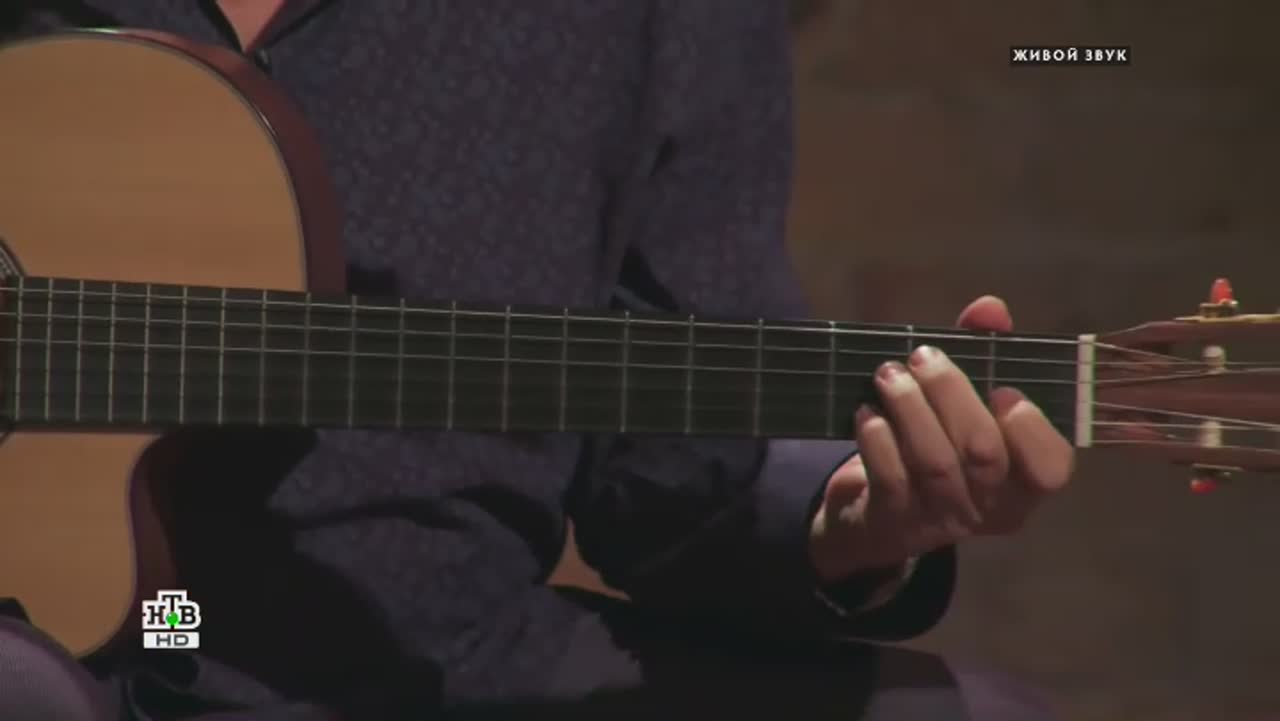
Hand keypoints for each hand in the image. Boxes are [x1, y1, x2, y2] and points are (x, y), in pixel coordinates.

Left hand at [809, 296, 1074, 581]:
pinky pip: (890, 478)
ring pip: (934, 463)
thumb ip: (984, 352)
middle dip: (951, 394)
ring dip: (910, 407)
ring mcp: (940, 520)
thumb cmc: (937, 445)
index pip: (1051, 469)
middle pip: (982, 453)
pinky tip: (867, 411)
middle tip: (923, 357)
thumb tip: (990, 308)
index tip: (1003, 388)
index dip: (1031, 428)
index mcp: (1022, 483)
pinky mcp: (893, 523)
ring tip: (888, 374)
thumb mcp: (964, 401)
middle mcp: (988, 509)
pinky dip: (877, 438)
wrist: (875, 515)